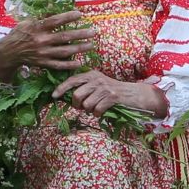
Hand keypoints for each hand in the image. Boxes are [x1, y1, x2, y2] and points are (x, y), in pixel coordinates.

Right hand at [0, 10, 97, 80]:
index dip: (67, 17)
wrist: (8, 53)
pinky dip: (69, 65)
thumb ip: (41, 16)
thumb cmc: (19, 34)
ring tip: (91, 45)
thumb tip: (51, 5)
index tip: (80, 14)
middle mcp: (41, 41)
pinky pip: (58, 65)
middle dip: (80, 34)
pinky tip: (80, 63)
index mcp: (37, 28)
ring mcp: (43, 53)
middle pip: (64, 37)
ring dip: (79, 48)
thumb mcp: (28, 21)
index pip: (55, 21)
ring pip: (64, 51)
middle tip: (93, 32)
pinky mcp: (43, 63)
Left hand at [53, 69, 167, 117]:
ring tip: (97, 108)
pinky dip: (98, 114)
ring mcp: (104, 88)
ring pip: (86, 105)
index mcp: (91, 75)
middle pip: (76, 95)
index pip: (72, 80)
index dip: (61, 88)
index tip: (53, 96)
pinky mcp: (112, 97)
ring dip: (90, 110)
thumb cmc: (113, 92)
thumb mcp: (98, 85)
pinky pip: (97, 110)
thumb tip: (66, 97)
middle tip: (83, 107)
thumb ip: (84, 88)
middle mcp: (96, 79)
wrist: (135, 95)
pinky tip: (103, 111)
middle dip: (77, 105)